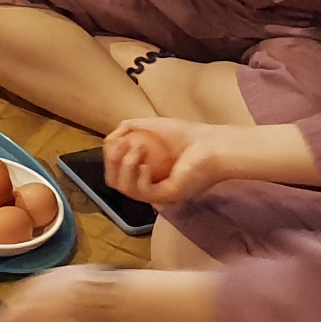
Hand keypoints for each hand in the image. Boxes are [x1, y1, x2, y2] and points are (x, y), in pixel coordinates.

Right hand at [105, 116, 225, 205]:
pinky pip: (141, 192)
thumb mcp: (151, 125)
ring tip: (138, 147)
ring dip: (124, 165)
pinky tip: (145, 163)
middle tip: (120, 145)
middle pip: (115, 181)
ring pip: (124, 188)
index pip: (116, 169)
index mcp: (144, 170)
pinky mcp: (165, 196)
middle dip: (111, 162)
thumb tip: (108, 139)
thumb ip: (128, 127)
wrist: (212, 145)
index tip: (113, 140)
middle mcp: (148, 183)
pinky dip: (138, 176)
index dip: (109, 156)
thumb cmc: (187, 135)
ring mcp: (157, 192)